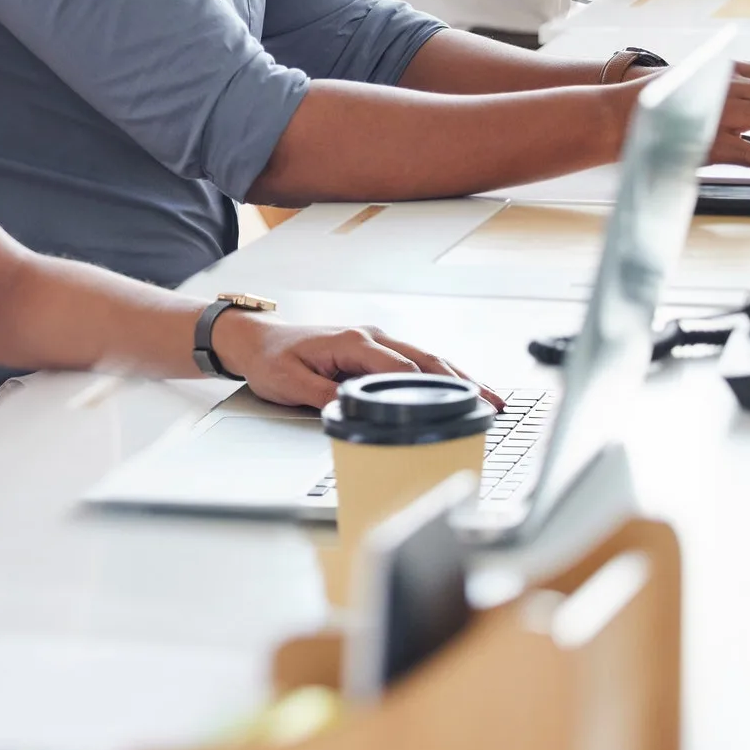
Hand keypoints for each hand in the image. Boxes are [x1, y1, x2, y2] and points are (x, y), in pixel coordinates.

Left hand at [212, 309, 506, 412]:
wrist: (256, 340)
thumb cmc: (271, 359)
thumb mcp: (290, 383)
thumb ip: (323, 397)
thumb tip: (353, 412)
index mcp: (354, 343)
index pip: (402, 368)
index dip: (432, 388)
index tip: (458, 406)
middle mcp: (371, 337)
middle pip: (426, 359)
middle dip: (463, 381)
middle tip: (493, 403)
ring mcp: (375, 340)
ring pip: (426, 358)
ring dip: (459, 377)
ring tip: (490, 397)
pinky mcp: (373, 349)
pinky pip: (414, 360)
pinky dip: (441, 374)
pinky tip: (459, 387)